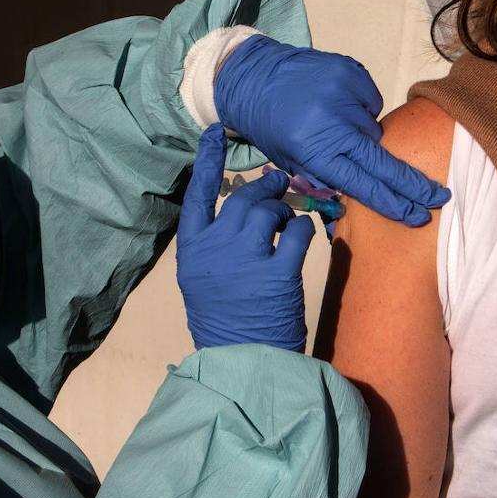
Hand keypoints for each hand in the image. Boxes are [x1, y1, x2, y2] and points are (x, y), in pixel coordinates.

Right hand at [176, 124, 311, 350]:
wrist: (242, 362)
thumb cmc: (225, 321)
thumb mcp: (204, 279)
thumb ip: (216, 245)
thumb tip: (245, 211)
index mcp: (192, 251)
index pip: (196, 196)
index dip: (207, 163)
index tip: (214, 135)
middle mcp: (216, 249)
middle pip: (241, 199)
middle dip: (264, 190)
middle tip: (278, 185)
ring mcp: (245, 260)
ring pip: (270, 211)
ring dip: (284, 211)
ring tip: (288, 223)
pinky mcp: (278, 273)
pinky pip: (297, 232)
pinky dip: (303, 230)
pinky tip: (302, 238)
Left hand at [215, 36, 449, 226]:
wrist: (255, 77)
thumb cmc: (273, 126)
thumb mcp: (291, 161)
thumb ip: (326, 177)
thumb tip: (364, 195)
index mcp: (315, 151)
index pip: (364, 185)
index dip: (393, 203)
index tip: (418, 216)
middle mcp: (333, 123)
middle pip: (383, 161)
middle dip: (413, 184)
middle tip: (440, 196)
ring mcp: (344, 94)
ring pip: (374, 129)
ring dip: (364, 135)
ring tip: (336, 126)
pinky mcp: (350, 72)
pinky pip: (371, 101)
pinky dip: (361, 108)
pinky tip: (339, 105)